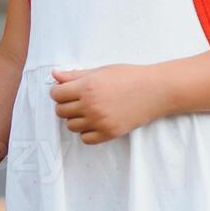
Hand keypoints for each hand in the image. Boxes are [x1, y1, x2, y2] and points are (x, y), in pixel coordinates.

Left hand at [50, 64, 167, 143]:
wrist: (154, 90)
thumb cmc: (128, 77)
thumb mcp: (100, 71)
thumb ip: (75, 75)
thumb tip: (54, 75)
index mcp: (86, 87)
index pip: (56, 95)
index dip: (59, 92)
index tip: (66, 91)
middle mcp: (90, 105)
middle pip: (61, 111)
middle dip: (65, 105)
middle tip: (77, 100)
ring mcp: (99, 121)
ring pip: (71, 126)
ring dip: (75, 119)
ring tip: (88, 111)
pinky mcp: (109, 133)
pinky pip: (85, 139)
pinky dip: (86, 132)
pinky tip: (94, 122)